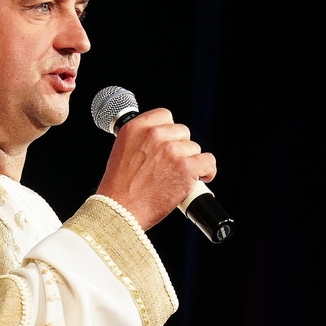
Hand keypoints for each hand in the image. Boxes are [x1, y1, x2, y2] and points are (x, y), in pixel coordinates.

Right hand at [95, 107, 214, 229]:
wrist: (120, 210)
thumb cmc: (118, 188)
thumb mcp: (122, 152)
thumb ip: (141, 140)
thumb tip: (159, 140)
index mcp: (136, 128)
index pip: (165, 115)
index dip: (169, 131)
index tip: (168, 142)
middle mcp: (154, 135)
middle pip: (182, 132)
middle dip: (179, 148)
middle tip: (170, 165)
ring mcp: (171, 150)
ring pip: (194, 148)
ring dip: (190, 162)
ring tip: (177, 177)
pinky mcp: (186, 168)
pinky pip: (208, 162)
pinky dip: (207, 171)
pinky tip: (200, 177)